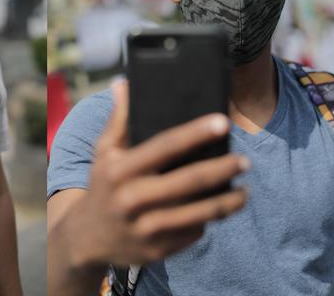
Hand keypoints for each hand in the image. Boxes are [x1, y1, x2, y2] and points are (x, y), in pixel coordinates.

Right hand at [68, 82, 248, 266]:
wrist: (87, 239)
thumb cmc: (103, 186)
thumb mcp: (103, 153)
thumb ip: (119, 120)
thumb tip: (124, 84)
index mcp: (121, 170)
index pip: (165, 146)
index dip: (196, 133)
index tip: (223, 121)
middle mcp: (133, 199)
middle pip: (190, 181)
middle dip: (224, 169)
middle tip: (245, 160)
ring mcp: (146, 228)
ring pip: (200, 213)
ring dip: (229, 201)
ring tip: (245, 190)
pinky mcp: (158, 250)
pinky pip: (193, 232)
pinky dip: (209, 220)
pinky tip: (220, 210)